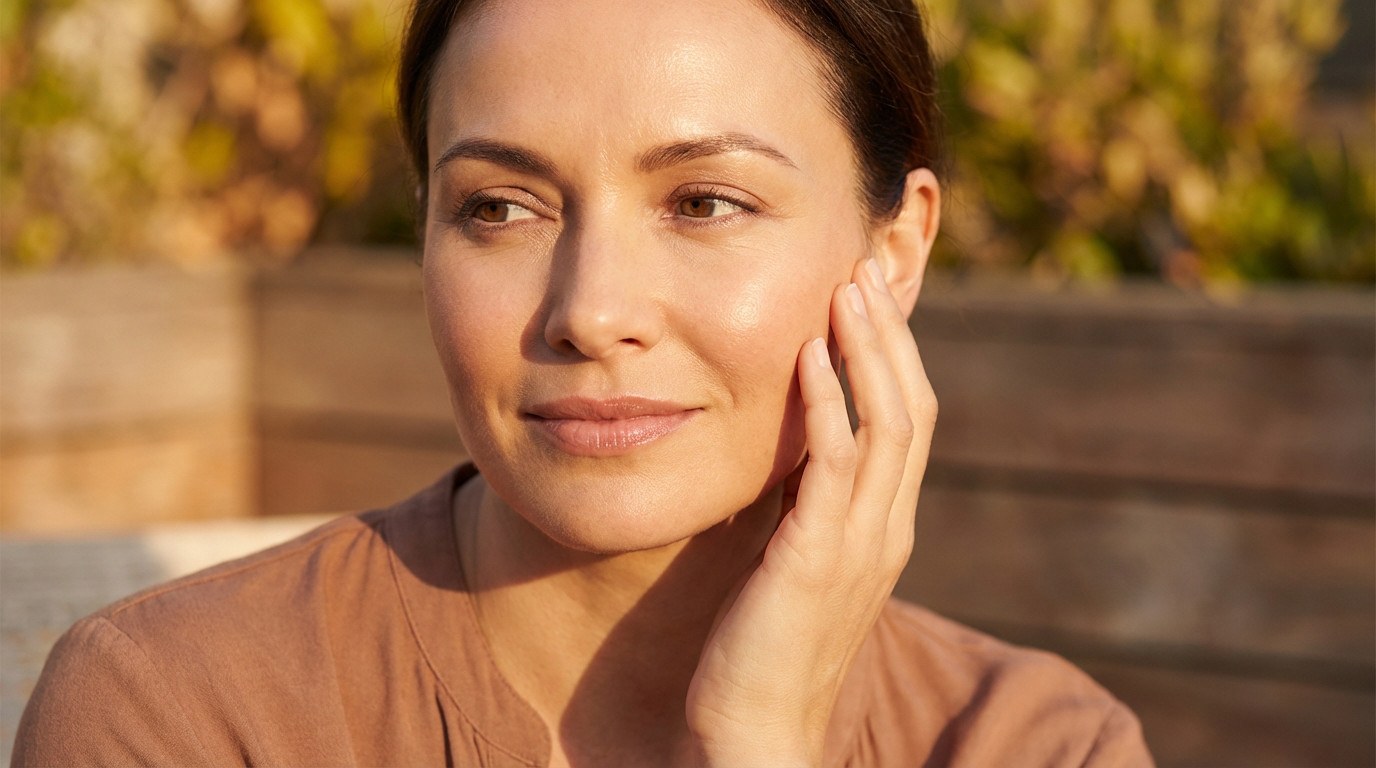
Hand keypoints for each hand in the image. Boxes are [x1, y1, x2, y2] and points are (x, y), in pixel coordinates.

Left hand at [683, 258, 937, 766]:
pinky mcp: (818, 560)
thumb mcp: (794, 564)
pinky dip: (829, 403)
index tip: (866, 297)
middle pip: (913, 408)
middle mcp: (887, 528)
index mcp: (883, 527)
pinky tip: (810, 354)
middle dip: (891, 335)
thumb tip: (786, 453)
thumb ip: (804, 509)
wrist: (756, 737)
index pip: (908, 422)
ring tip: (845, 287)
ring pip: (889, 424)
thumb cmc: (763, 651)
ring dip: (868, 350)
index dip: (894, 356)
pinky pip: (835, 466)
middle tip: (863, 267)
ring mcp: (861, 544)